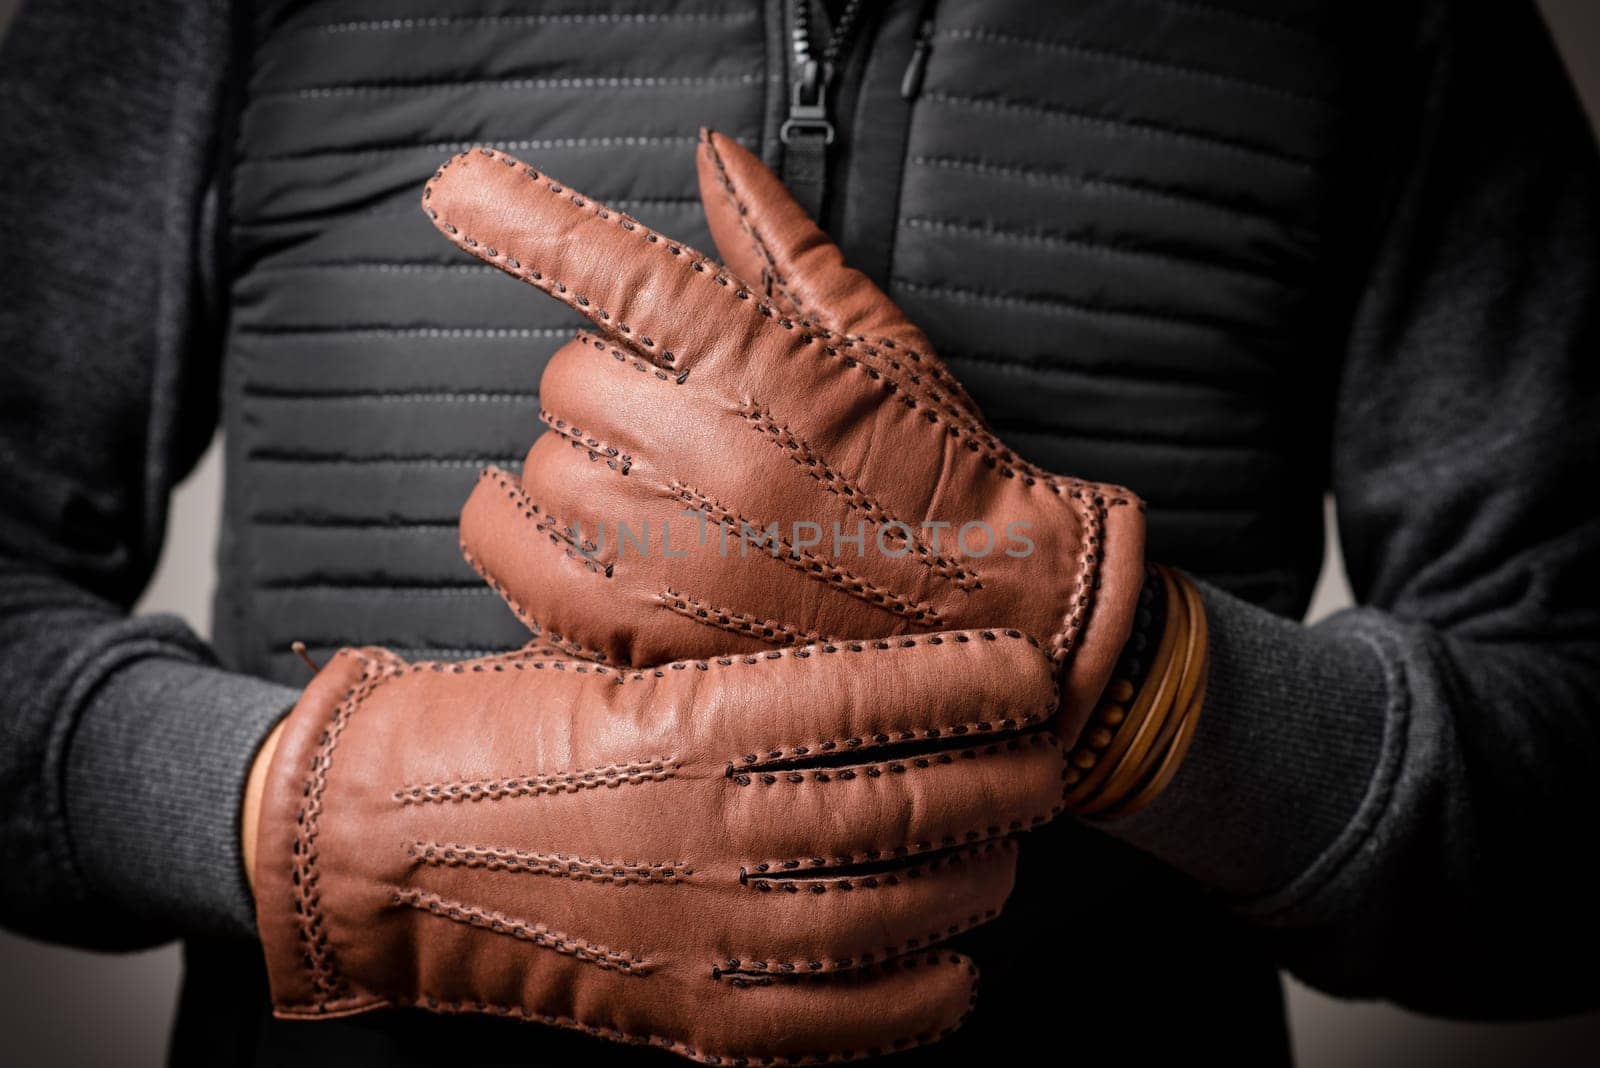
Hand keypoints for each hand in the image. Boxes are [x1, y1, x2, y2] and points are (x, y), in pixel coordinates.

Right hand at [248, 634, 1065, 1061]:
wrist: (379, 844)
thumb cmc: (499, 731)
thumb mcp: (613, 667)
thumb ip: (742, 676)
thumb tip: (882, 677)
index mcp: (687, 722)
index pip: (874, 699)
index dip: (972, 685)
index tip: (1031, 672)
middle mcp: (706, 831)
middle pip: (904, 809)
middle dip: (1005, 781)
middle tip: (1049, 758)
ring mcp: (698, 934)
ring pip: (889, 915)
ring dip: (975, 882)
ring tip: (1008, 848)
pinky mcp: (681, 1014)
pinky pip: (831, 1025)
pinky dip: (916, 1001)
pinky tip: (956, 967)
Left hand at [423, 135, 1145, 743]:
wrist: (999, 622)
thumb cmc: (941, 474)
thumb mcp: (880, 346)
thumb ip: (782, 247)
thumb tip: (711, 155)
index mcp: (765, 367)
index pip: (617, 269)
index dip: (524, 217)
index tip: (457, 188)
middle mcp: (709, 455)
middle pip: (568, 379)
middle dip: (609, 386)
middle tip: (670, 417)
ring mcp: (672, 554)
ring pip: (540, 473)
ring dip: (579, 467)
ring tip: (650, 490)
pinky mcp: (649, 638)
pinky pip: (520, 565)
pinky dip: (525, 540)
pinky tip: (574, 538)